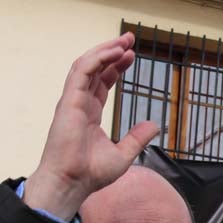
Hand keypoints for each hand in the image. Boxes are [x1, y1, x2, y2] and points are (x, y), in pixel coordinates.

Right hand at [22, 33, 160, 218]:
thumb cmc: (90, 174)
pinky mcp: (68, 100)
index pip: (102, 81)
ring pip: (86, 64)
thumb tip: (154, 125)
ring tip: (123, 41)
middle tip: (130, 39)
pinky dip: (97, 58)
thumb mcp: (123, 154)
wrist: (72, 183)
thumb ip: (137, 138)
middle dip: (112, 51)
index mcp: (89, 112)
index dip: (116, 66)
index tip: (132, 56)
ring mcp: (72, 100)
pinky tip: (114, 52)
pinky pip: (82, 70)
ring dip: (104, 50)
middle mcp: (79, 102)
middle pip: (95, 68)